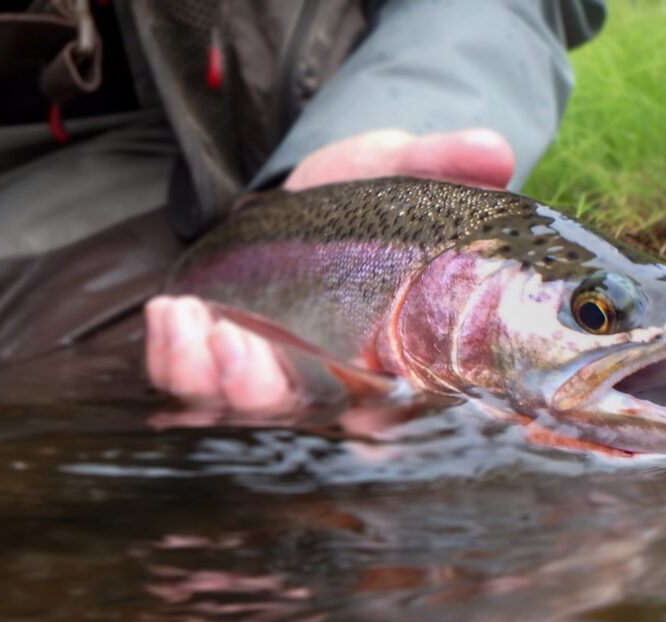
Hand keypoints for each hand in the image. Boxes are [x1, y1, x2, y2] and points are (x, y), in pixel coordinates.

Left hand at [146, 129, 515, 418]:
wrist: (300, 199)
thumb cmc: (358, 198)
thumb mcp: (399, 171)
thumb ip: (441, 162)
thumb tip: (494, 153)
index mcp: (384, 359)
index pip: (385, 415)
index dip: (369, 425)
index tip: (353, 410)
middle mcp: (323, 381)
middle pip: (292, 418)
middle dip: (255, 393)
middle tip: (236, 349)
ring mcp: (265, 375)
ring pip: (229, 406)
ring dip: (200, 373)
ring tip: (186, 314)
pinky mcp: (214, 359)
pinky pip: (185, 379)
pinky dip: (171, 356)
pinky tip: (172, 310)